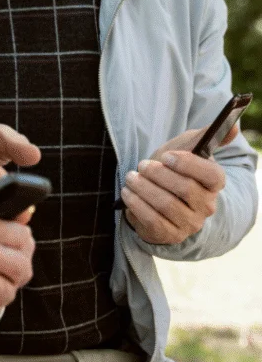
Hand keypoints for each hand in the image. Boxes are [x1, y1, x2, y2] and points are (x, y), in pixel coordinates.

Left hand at [120, 124, 236, 244]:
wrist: (153, 194)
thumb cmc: (171, 168)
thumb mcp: (185, 148)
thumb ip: (206, 136)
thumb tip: (233, 127)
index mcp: (214, 184)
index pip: (212, 175)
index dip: (188, 164)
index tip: (166, 156)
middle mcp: (206, 206)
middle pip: (185, 189)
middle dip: (157, 174)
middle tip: (142, 165)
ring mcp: (189, 223)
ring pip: (166, 204)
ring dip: (143, 188)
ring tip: (131, 178)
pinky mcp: (170, 234)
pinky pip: (152, 220)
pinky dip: (136, 203)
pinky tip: (128, 193)